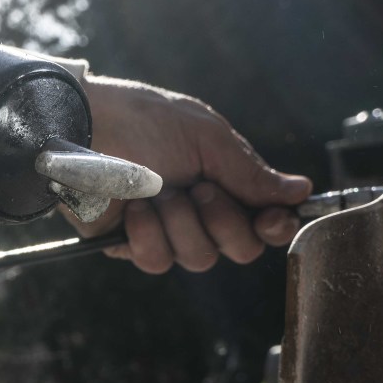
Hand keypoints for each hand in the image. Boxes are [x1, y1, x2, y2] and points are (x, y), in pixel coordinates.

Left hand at [73, 76, 312, 273]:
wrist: (83, 132)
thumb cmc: (143, 122)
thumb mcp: (206, 138)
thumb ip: (250, 172)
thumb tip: (300, 191)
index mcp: (223, 182)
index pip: (262, 224)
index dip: (273, 227)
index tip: (271, 218)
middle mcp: (198, 212)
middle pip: (238, 249)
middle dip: (222, 220)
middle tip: (197, 188)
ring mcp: (165, 232)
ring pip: (198, 259)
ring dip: (180, 222)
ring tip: (155, 191)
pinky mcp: (130, 246)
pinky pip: (156, 261)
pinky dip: (148, 233)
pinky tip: (132, 209)